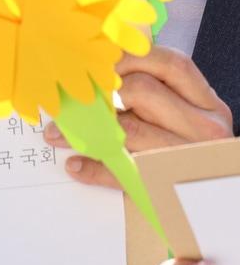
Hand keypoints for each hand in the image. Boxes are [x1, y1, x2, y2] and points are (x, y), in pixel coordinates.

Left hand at [44, 47, 231, 187]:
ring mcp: (187, 156)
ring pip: (128, 130)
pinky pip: (123, 172)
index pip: (170, 64)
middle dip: (96, 94)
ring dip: (84, 130)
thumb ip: (155, 96)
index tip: (93, 64)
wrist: (207, 206)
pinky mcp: (166, 185)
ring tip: (57, 134)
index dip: (127, 58)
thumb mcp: (181, 121)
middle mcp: (203, 127)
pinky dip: (94, 169)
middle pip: (142, 91)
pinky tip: (76, 165)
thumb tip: (102, 75)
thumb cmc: (184, 154)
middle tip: (67, 100)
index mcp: (206, 104)